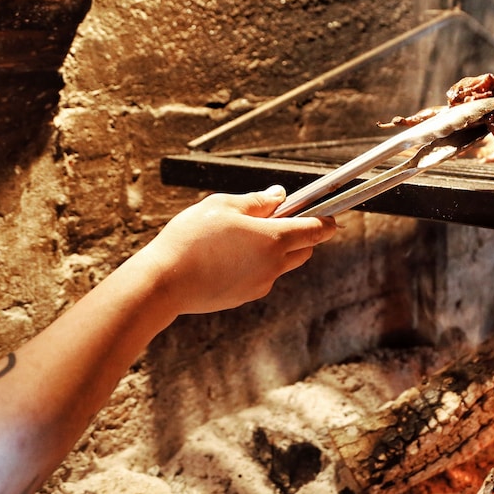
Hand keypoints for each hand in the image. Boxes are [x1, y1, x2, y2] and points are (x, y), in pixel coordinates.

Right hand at [137, 186, 336, 315]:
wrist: (163, 283)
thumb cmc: (191, 238)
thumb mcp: (223, 205)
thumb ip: (257, 200)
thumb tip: (279, 196)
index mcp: (274, 239)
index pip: (316, 229)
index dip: (326, 220)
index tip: (330, 214)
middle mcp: (274, 265)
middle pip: (304, 249)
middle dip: (299, 234)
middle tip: (275, 219)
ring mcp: (261, 284)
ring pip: (282, 264)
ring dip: (276, 250)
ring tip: (243, 236)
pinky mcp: (245, 296)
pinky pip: (261, 276)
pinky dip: (256, 264)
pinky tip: (228, 255)